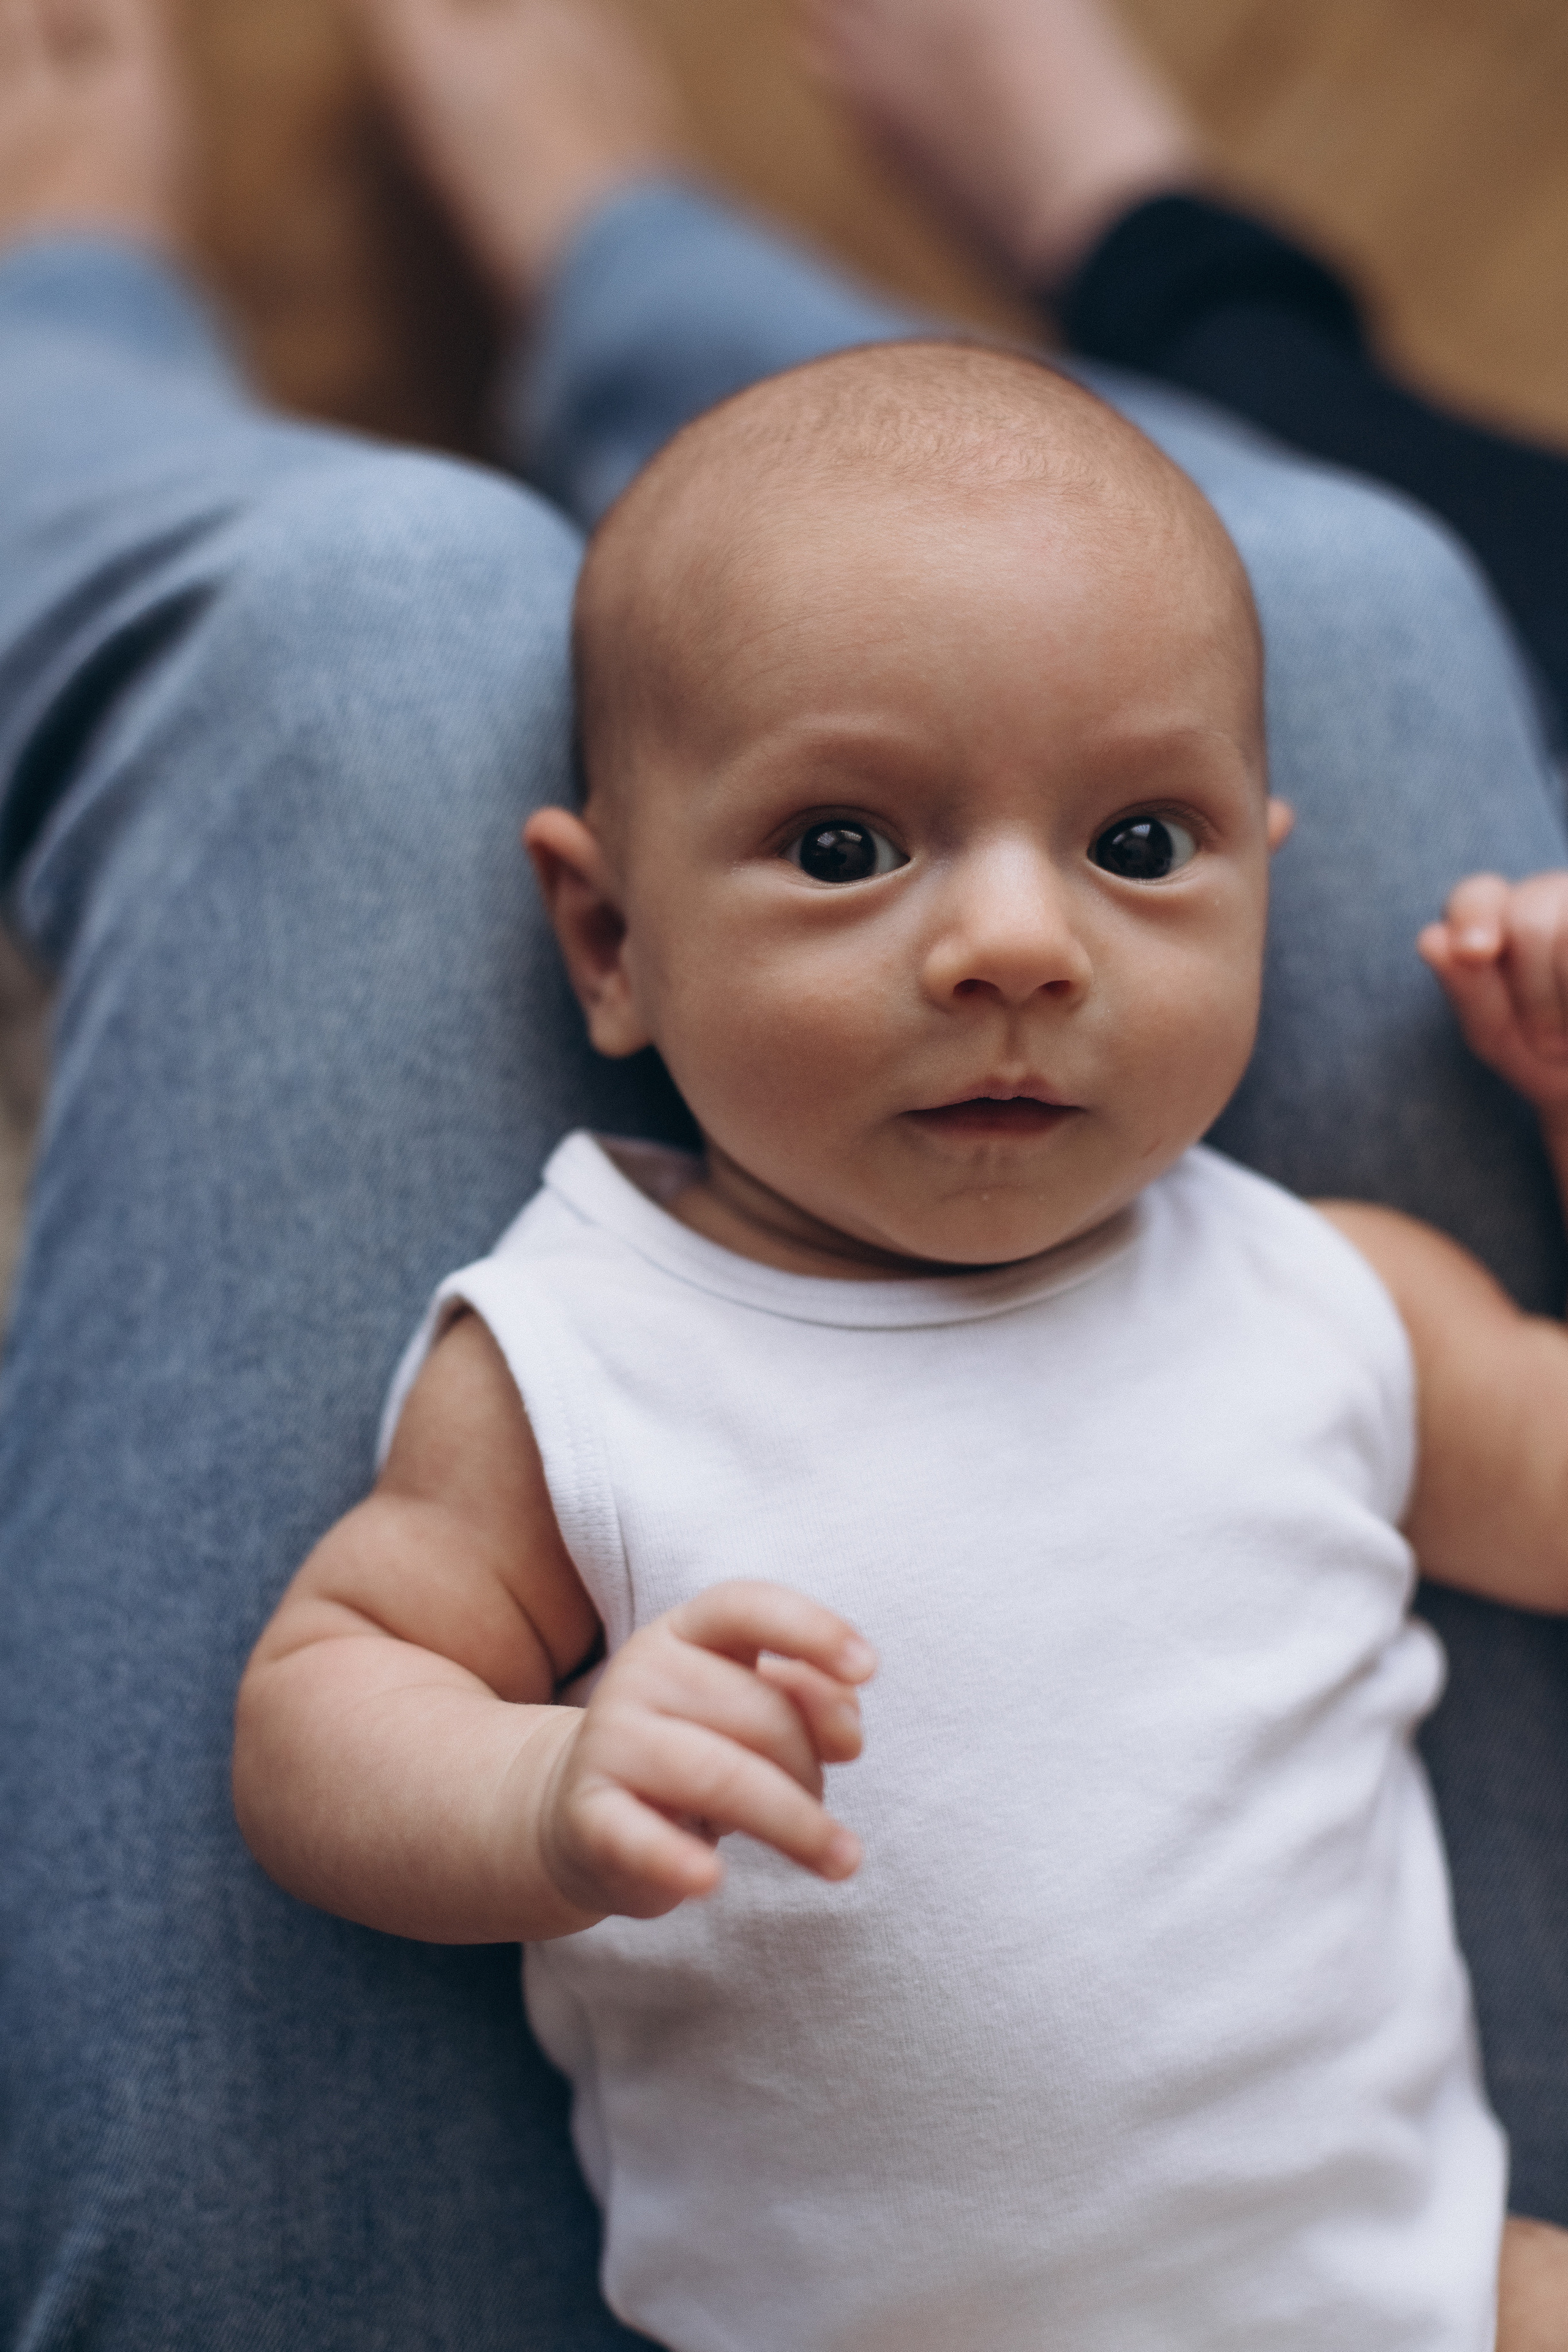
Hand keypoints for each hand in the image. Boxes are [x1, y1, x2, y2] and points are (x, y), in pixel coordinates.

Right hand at [532, 1581, 875, 1921]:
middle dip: (813, 1767)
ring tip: (839, 1860)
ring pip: (720, 1776)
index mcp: (685, 1631)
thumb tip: (847, 1729)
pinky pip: (638, 1837)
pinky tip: (711, 1879)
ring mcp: (607, 1740)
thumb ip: (808, 1700)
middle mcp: (640, 1671)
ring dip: (796, 1824)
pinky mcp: (587, 1815)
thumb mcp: (753, 1710)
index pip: (747, 1607)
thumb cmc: (697, 1752)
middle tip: (822, 1809)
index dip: (812, 1630)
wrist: (586, 1812)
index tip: (868, 1668)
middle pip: (758, 1712)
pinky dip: (676, 1860)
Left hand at [1419, 871, 1567, 1123]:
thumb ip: (1465, 987)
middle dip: (1533, 991)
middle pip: (1530, 916)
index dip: (1474, 918)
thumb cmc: (1545, 1056)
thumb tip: (1432, 939)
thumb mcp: (1495, 1032)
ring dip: (1565, 998)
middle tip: (1551, 1041)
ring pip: (1564, 934)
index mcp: (1506, 915)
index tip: (1476, 952)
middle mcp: (1554, 896)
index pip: (1479, 896)